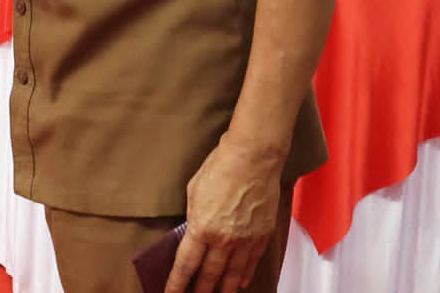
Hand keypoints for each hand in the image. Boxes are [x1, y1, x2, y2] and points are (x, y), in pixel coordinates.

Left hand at [165, 137, 282, 292]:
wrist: (253, 159)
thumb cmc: (220, 169)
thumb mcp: (194, 192)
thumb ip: (194, 217)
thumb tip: (194, 231)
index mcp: (201, 228)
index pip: (186, 265)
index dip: (177, 283)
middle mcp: (224, 240)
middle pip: (210, 275)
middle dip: (201, 291)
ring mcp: (245, 240)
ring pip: (233, 274)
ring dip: (224, 289)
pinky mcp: (262, 235)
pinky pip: (252, 262)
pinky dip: (245, 275)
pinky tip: (240, 283)